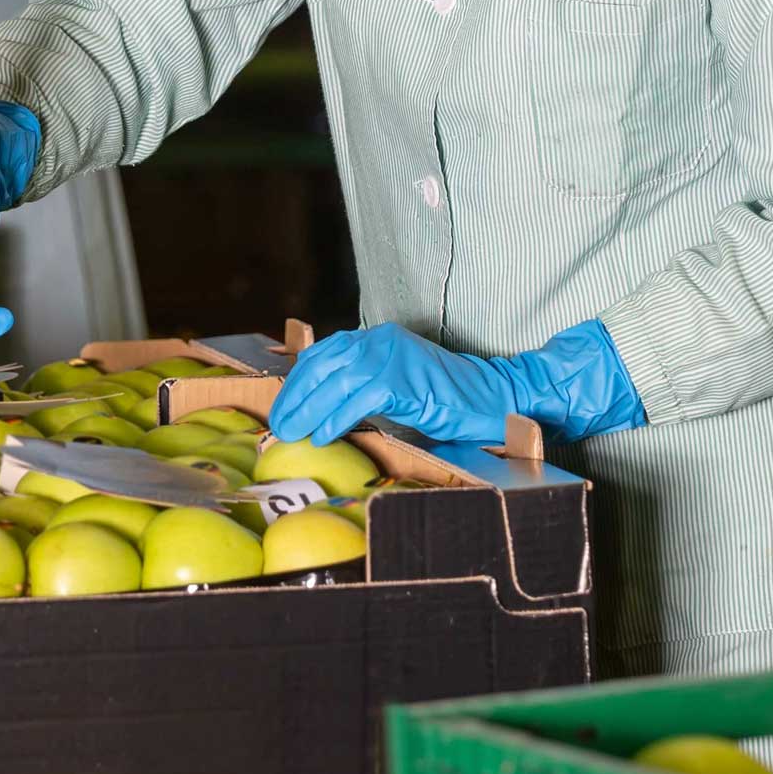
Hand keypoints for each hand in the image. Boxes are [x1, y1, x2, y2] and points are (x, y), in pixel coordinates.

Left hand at [268, 320, 645, 448]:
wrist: (494, 399)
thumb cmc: (446, 400)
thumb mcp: (397, 388)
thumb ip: (363, 389)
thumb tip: (321, 411)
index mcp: (377, 339)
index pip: (324, 354)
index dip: (299, 381)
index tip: (282, 406)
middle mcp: (381, 340)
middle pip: (323, 365)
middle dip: (296, 396)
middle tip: (278, 425)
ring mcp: (393, 356)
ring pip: (337, 381)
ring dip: (309, 410)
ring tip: (292, 433)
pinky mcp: (405, 378)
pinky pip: (361, 397)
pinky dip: (338, 416)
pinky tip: (324, 434)